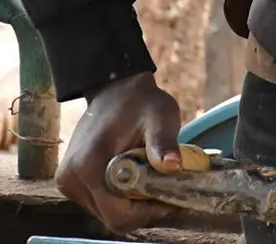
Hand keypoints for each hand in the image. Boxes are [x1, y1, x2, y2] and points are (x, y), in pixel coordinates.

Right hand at [57, 73, 183, 233]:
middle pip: (112, 218)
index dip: (148, 213)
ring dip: (132, 206)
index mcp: (89, 167)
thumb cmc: (141, 103)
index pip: (117, 214)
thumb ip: (163, 142)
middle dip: (143, 211)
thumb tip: (173, 166)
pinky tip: (139, 181)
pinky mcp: (70, 182)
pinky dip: (121, 199)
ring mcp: (68, 182)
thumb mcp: (160, 117)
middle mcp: (71, 180)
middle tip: (168, 193)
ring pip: (105, 213)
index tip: (172, 200)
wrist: (114, 91)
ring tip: (155, 183)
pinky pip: (99, 203)